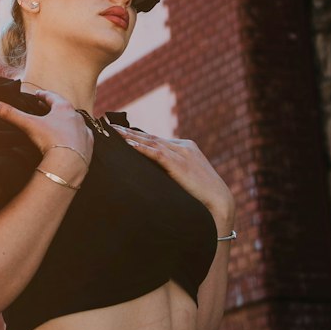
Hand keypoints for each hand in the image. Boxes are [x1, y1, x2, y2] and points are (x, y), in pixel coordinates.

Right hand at [0, 88, 92, 166]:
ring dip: (66, 123)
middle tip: (45, 109)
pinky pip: (82, 138)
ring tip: (57, 126)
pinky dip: (76, 138)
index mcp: (63, 108)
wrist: (69, 164)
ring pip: (74, 123)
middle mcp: (77, 117)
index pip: (52, 97)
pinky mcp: (89, 146)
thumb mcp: (28, 124)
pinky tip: (70, 142)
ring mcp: (85, 131)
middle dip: (54, 108)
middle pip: (64, 109)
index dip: (43, 96)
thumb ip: (8, 113)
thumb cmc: (49, 140)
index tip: (37, 95)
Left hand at [114, 126, 234, 222]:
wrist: (220, 203)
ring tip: (113, 133)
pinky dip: (141, 148)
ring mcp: (182, 153)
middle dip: (129, 132)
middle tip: (110, 126)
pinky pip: (156, 153)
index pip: (157, 140)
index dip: (137, 136)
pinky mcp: (179, 164)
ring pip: (151, 142)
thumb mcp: (185, 179)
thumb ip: (171, 172)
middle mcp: (183, 146)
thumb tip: (150, 175)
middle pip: (150, 137)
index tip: (120, 133)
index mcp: (186, 148)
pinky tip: (127, 145)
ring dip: (130, 137)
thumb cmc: (202, 197)